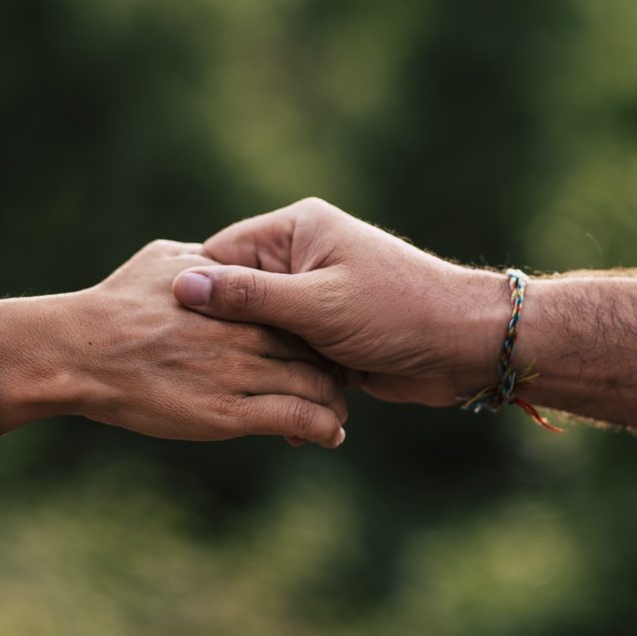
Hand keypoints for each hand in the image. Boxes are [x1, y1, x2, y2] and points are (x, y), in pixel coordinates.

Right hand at [69, 239, 346, 446]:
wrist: (79, 352)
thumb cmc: (114, 303)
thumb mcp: (165, 258)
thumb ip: (206, 262)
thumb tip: (222, 261)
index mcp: (239, 287)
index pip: (298, 301)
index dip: (313, 324)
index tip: (320, 341)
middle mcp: (247, 324)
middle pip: (312, 344)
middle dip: (332, 367)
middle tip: (339, 384)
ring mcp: (241, 367)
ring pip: (314, 383)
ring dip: (333, 403)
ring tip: (336, 416)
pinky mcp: (229, 411)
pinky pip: (295, 417)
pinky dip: (321, 427)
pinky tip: (328, 437)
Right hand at [172, 199, 505, 405]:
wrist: (464, 344)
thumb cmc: (396, 311)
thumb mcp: (316, 304)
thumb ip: (249, 297)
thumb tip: (184, 287)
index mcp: (296, 230)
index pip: (223, 254)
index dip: (197, 292)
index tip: (171, 330)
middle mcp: (302, 258)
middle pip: (239, 295)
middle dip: (225, 334)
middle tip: (197, 368)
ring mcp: (316, 297)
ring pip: (262, 330)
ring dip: (255, 361)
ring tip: (229, 391)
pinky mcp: (328, 333)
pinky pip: (289, 353)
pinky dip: (282, 377)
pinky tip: (271, 405)